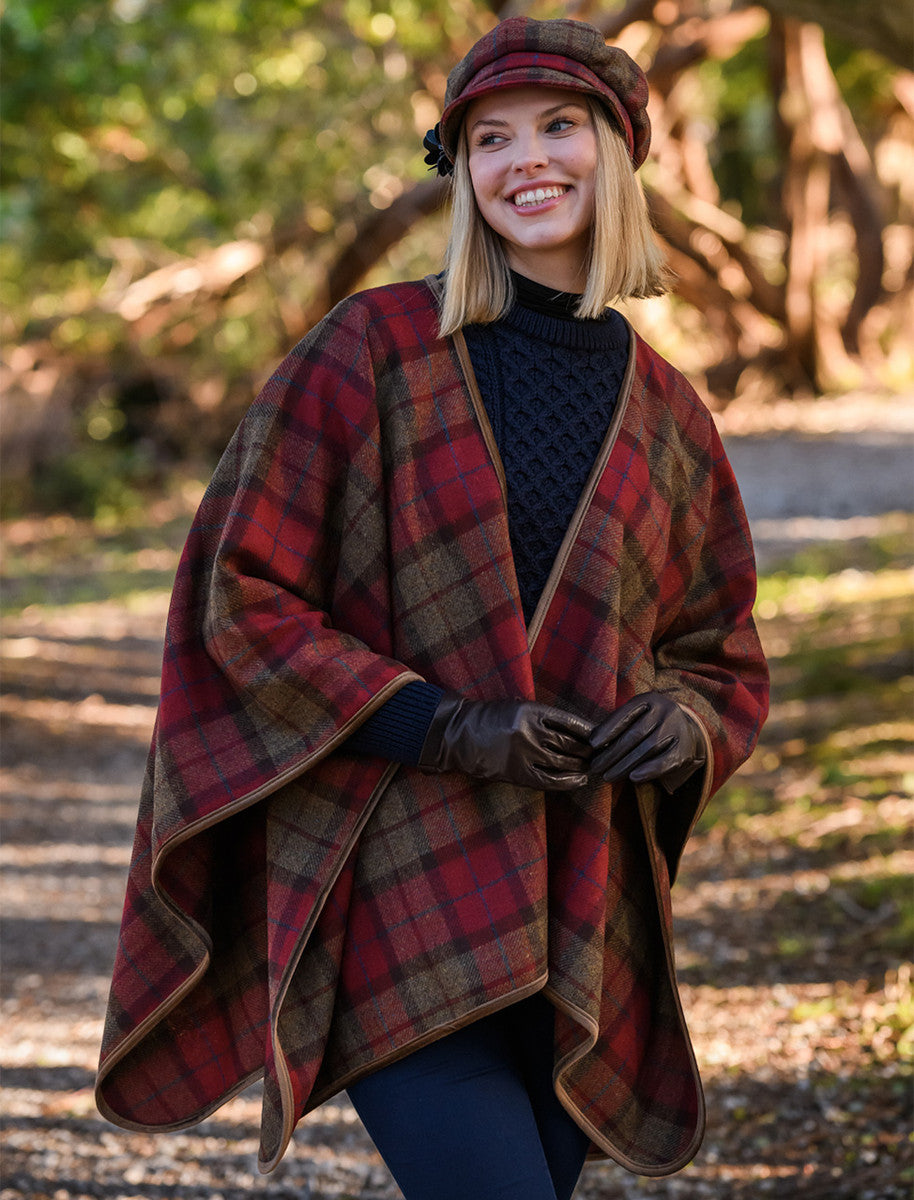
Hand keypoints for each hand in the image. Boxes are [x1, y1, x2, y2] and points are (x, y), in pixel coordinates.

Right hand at [418, 694, 593, 789]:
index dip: (589, 730)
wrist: (459, 734)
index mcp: (531, 711)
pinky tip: (580, 780)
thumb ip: (543, 716)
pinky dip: (568, 781)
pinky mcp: (517, 773)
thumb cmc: (490, 717)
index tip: (602, 735)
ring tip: (593, 766)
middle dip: (589, 750)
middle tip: (602, 753)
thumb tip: (576, 729)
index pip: (570, 722)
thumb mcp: (518, 707)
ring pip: (563, 761)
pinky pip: (549, 780)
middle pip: (571, 743)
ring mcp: (524, 754)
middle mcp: (531, 732)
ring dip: (582, 765)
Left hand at [589, 693, 705, 793]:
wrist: (686, 731)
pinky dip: (648, 770)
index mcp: (650, 699)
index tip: (592, 744)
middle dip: (612, 753)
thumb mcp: (638, 715)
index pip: (625, 714)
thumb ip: (619, 724)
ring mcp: (677, 729)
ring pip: (648, 749)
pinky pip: (665, 761)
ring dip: (625, 765)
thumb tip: (593, 742)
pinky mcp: (685, 749)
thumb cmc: (651, 723)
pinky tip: (633, 778)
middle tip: (596, 766)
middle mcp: (666, 711)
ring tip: (608, 776)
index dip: (608, 729)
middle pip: (635, 734)